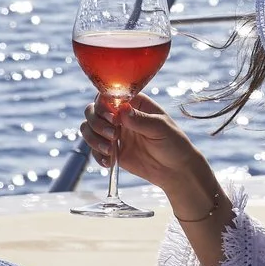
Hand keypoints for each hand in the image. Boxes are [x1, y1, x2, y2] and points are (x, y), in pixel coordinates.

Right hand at [81, 92, 213, 213]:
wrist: (176, 170)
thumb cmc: (174, 143)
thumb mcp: (161, 129)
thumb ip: (141, 120)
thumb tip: (122, 110)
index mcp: (134, 103)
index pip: (109, 95)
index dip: (104, 105)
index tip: (113, 118)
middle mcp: (121, 115)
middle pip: (93, 110)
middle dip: (96, 122)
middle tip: (113, 135)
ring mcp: (114, 133)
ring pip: (88, 128)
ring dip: (93, 138)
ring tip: (110, 150)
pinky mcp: (112, 151)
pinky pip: (94, 149)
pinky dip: (96, 155)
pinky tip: (109, 162)